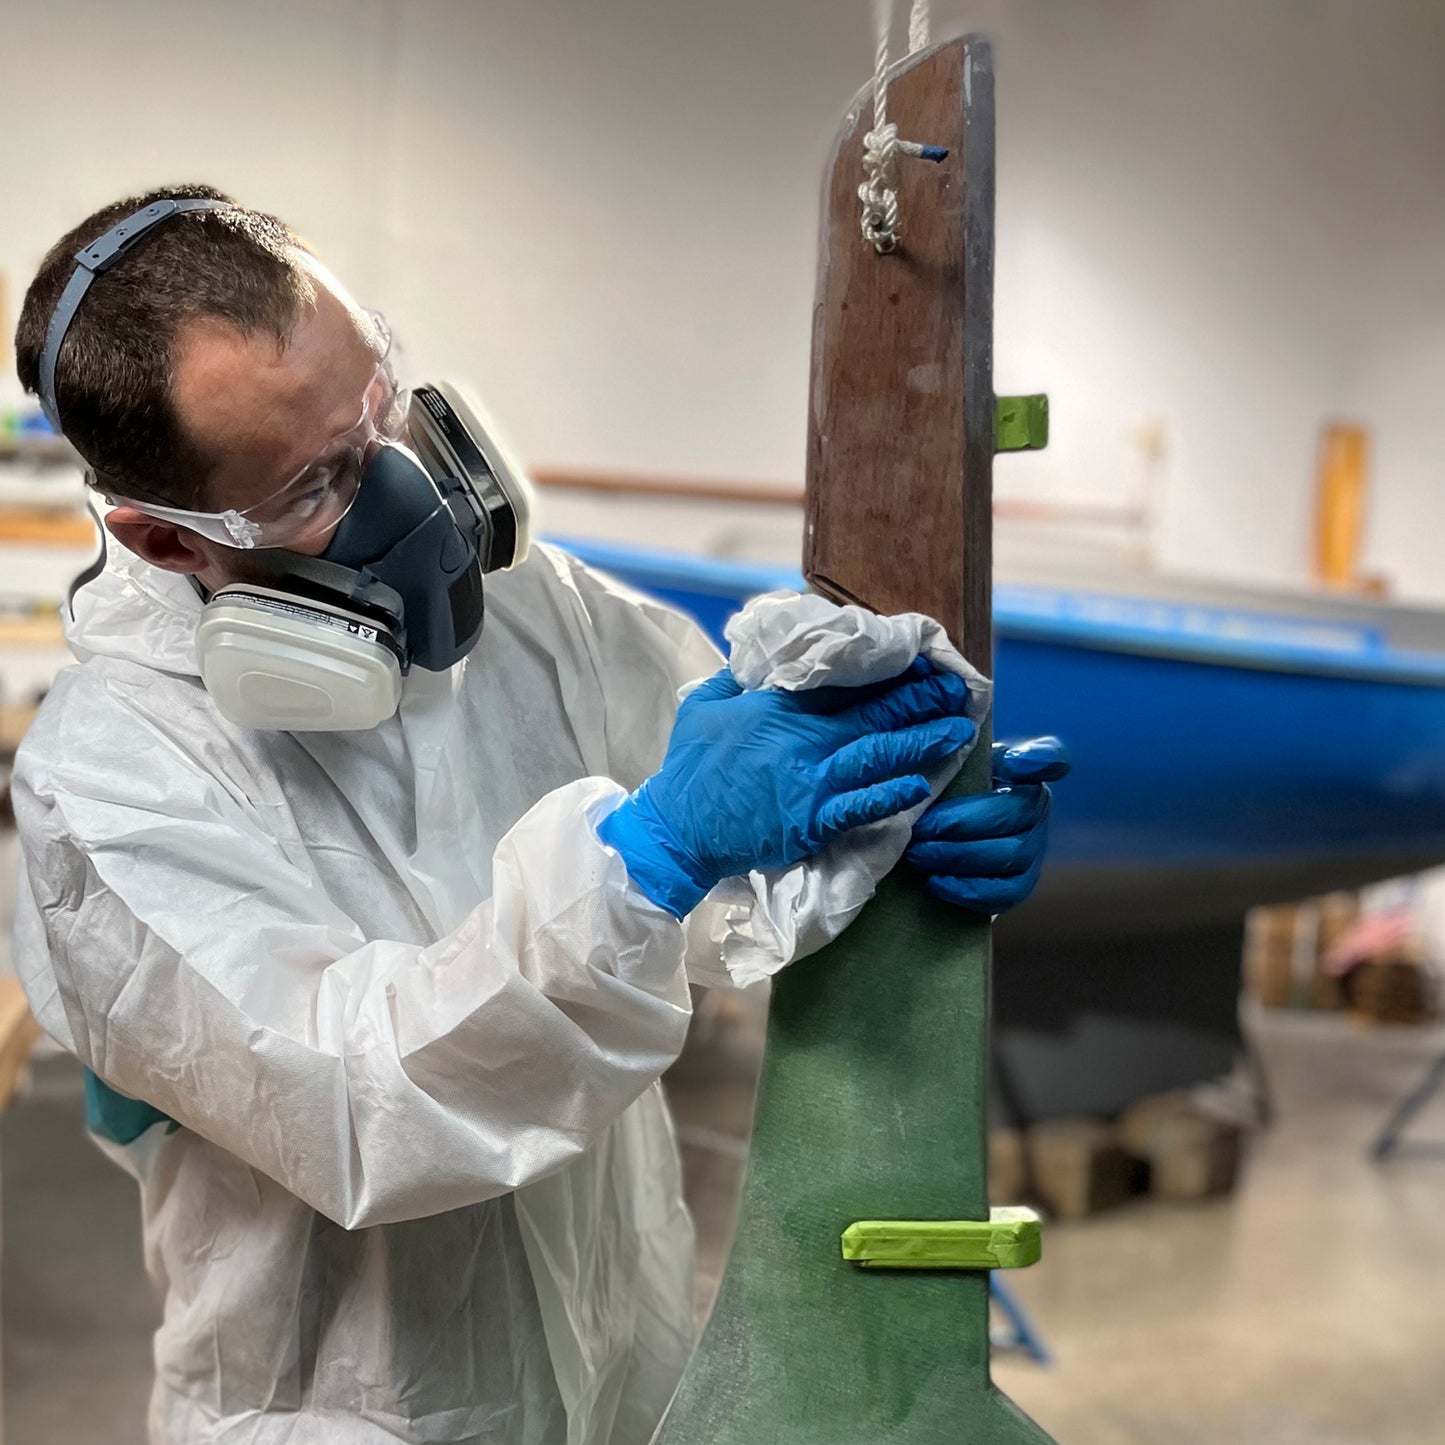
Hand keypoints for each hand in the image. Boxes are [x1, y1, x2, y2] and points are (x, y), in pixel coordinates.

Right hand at [599, 661, 975, 916]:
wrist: (677, 829)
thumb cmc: (689, 768)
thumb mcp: (705, 705)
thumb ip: (738, 679)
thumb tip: (760, 659)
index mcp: (777, 708)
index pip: (842, 683)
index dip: (885, 673)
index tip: (918, 665)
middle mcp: (801, 741)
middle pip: (872, 715)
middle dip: (919, 701)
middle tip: (957, 691)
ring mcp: (809, 783)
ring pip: (877, 756)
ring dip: (921, 742)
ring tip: (958, 730)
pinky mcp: (810, 822)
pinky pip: (860, 807)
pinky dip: (892, 795)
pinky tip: (921, 785)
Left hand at [904, 735, 1069, 915]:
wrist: (944, 832)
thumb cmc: (950, 789)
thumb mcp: (954, 763)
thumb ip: (959, 749)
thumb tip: (972, 742)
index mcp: (1024, 771)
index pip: (1049, 758)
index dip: (1036, 760)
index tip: (1012, 762)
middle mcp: (1038, 807)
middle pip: (1010, 816)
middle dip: (960, 825)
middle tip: (920, 829)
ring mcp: (1035, 847)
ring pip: (1007, 857)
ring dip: (957, 857)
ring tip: (919, 854)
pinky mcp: (1021, 884)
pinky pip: (1004, 894)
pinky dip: (968, 890)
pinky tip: (936, 881)